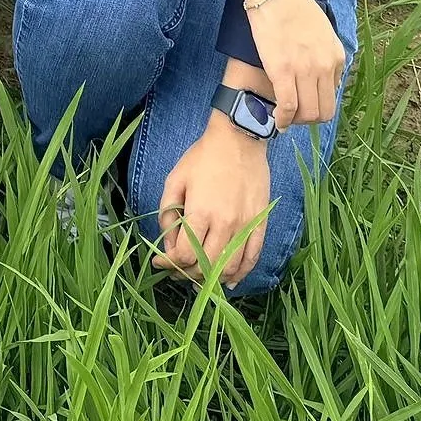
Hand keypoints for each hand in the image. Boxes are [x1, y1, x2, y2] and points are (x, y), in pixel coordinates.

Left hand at [152, 114, 271, 286]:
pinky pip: (252, 258)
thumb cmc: (203, 157)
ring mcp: (245, 226)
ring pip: (229, 268)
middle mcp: (225, 224)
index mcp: (201, 212)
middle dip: (186, 274)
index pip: (185, 254)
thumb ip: (168, 214)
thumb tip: (168, 244)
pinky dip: (241, 273)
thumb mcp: (175, 179)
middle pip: (206, 266)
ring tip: (198, 276)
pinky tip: (229, 280)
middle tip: (176, 271)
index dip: (169, 264)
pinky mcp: (260, 224)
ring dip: (212, 278)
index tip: (160, 262)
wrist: (238, 139)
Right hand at [247, 0, 344, 129]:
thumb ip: (324, 54)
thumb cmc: (292, 5)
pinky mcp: (283, 70)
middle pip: (324, 111)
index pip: (333, 97)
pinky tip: (277, 120)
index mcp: (336, 56)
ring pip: (307, 113)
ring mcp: (305, 69)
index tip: (303, 105)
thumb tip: (319, 77)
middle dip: (308, 120)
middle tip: (293, 116)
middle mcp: (326, 65)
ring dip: (295, 121)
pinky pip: (288, 106)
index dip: (316, 106)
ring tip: (284, 117)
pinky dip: (283, 119)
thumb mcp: (322, 30)